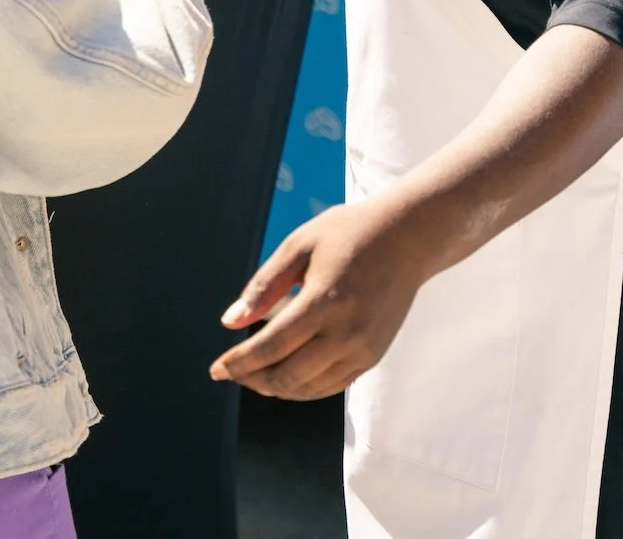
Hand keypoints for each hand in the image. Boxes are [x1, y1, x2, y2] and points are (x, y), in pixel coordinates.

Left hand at [210, 197, 429, 399]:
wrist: (407, 239)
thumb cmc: (349, 233)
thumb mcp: (299, 245)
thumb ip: (264, 285)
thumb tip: (230, 323)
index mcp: (323, 301)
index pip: (271, 347)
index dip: (239, 362)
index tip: (216, 369)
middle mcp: (346, 333)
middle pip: (288, 376)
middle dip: (253, 379)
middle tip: (231, 372)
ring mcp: (363, 349)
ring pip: (309, 389)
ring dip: (277, 388)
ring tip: (254, 375)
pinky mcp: (373, 356)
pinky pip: (332, 386)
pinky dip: (304, 388)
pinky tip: (287, 375)